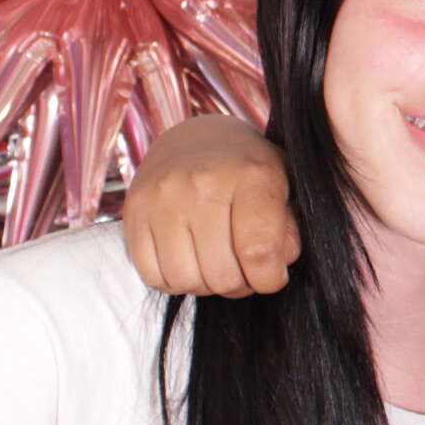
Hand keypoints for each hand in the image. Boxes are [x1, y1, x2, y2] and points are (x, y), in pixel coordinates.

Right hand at [120, 115, 299, 295]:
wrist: (197, 137)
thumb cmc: (247, 171)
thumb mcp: (285, 187)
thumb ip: (290, 228)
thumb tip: (277, 264)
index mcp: (250, 175)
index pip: (258, 251)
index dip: (269, 279)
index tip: (272, 276)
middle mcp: (202, 183)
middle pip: (221, 274)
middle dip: (239, 285)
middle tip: (244, 271)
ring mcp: (162, 197)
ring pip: (185, 280)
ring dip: (206, 286)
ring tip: (216, 265)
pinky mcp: (134, 211)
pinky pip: (152, 275)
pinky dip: (174, 280)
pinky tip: (189, 261)